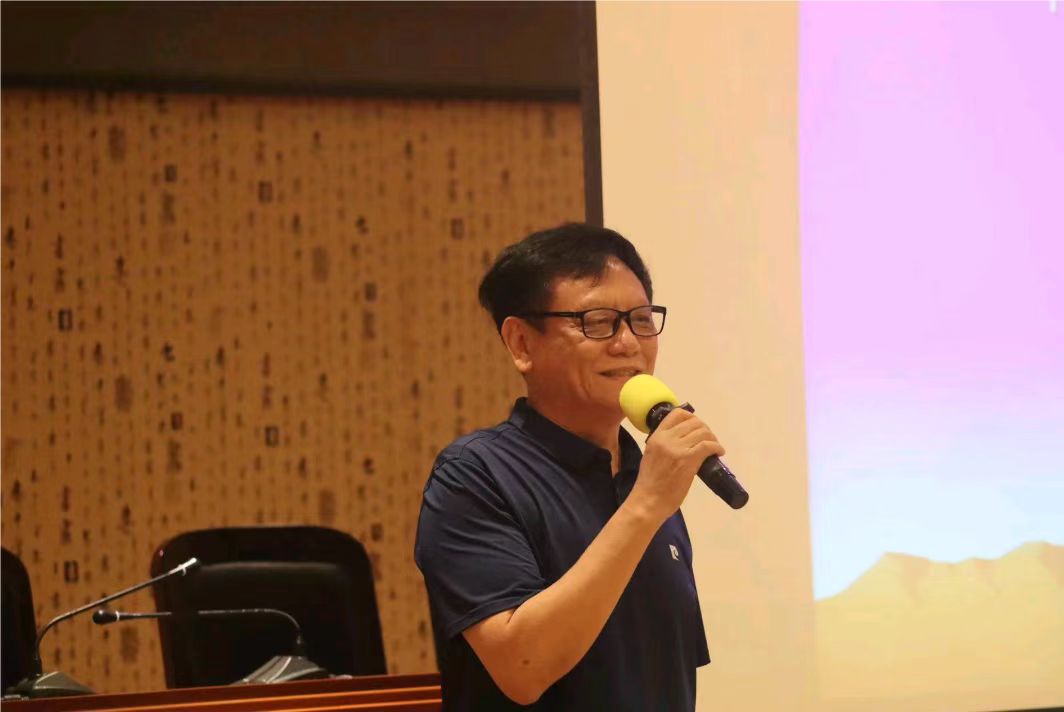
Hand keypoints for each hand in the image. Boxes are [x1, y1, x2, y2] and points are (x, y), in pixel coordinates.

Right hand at [626, 408, 724, 523]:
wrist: (649, 500)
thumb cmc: (649, 483)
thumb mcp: (651, 455)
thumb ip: (663, 445)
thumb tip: (681, 441)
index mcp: (656, 437)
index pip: (676, 414)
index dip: (691, 417)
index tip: (696, 427)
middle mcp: (667, 439)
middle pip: (693, 422)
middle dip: (705, 429)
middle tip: (708, 439)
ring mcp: (678, 448)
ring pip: (703, 432)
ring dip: (712, 438)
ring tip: (715, 447)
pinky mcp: (689, 460)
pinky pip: (708, 446)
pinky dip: (717, 447)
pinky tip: (719, 453)